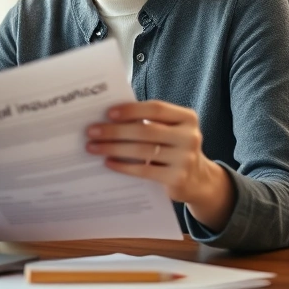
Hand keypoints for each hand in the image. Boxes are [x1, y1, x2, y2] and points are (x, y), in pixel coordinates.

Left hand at [85, 100, 234, 230]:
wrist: (197, 180)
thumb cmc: (173, 147)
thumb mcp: (170, 130)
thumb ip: (149, 120)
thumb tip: (108, 117)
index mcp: (187, 118)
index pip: (156, 108)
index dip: (131, 110)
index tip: (108, 112)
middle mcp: (190, 136)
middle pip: (145, 130)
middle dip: (114, 130)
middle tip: (91, 131)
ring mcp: (185, 159)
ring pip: (142, 151)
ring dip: (113, 148)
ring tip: (93, 147)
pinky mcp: (177, 179)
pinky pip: (144, 171)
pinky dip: (123, 166)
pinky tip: (108, 162)